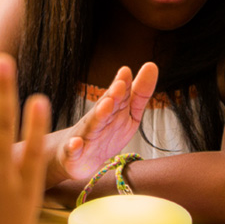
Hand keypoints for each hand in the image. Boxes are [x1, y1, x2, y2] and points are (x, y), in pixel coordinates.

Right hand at [51, 62, 156, 182]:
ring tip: (106, 104)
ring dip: (98, 115)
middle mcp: (97, 120)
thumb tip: (152, 65)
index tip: (127, 72)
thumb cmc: (105, 133)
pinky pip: (72, 150)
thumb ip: (140, 94)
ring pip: (92, 125)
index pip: (119, 96)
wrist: (76, 158)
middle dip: (112, 96)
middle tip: (120, 84)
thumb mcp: (128, 114)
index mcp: (111, 111)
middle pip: (105, 107)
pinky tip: (75, 143)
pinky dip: (73, 147)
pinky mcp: (73, 154)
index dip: (123, 85)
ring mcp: (84, 136)